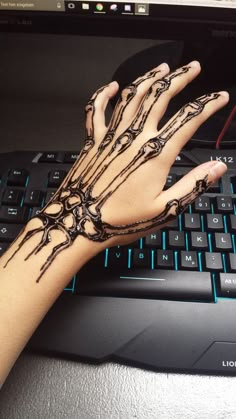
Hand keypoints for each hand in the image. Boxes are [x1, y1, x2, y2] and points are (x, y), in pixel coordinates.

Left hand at [4, 61, 228, 280]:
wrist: (79, 222)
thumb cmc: (119, 219)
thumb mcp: (164, 208)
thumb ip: (192, 184)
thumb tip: (217, 168)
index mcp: (155, 154)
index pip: (188, 120)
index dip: (208, 105)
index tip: (219, 98)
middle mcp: (134, 138)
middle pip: (161, 96)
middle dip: (180, 78)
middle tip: (193, 68)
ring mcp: (112, 136)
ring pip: (133, 96)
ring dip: (149, 78)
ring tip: (163, 67)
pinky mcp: (93, 140)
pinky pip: (96, 110)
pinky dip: (103, 95)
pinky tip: (111, 86)